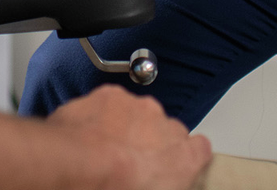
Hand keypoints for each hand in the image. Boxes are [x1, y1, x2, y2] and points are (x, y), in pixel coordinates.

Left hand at [48, 85, 211, 189]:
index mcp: (184, 157)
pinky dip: (101, 116)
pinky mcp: (111, 95)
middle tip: (127, 163)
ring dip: (125, 127)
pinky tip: (88, 135)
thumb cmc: (112, 187)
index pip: (199, 150)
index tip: (169, 166)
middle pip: (164, 130)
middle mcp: (166, 126)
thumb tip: (160, 182)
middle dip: (148, 142)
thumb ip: (168, 182)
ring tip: (103, 151)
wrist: (76, 167)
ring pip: (136, 114)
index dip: (183, 157)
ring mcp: (139, 107)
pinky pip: (110, 104)